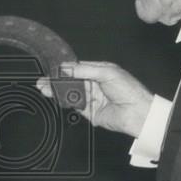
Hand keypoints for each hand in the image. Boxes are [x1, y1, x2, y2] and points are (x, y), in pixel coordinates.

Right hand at [37, 61, 152, 137]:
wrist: (138, 113)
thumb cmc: (129, 90)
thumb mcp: (107, 73)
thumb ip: (85, 70)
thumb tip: (66, 67)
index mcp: (100, 71)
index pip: (77, 68)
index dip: (64, 69)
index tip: (52, 70)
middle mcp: (94, 84)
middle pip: (71, 82)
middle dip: (57, 81)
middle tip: (43, 81)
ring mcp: (92, 98)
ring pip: (71, 94)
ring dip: (58, 92)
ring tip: (45, 89)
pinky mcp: (90, 112)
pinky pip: (75, 106)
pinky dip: (66, 102)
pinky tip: (57, 98)